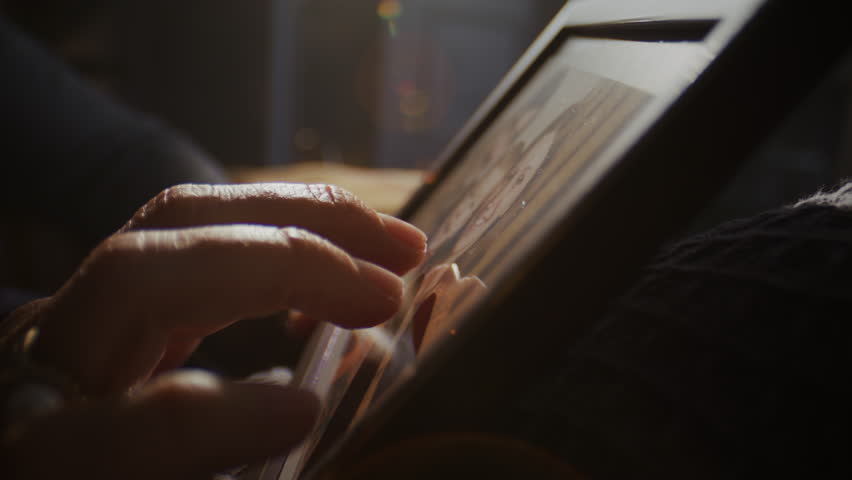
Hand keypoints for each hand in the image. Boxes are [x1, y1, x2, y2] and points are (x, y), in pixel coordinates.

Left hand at [1, 183, 425, 478]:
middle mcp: (48, 361)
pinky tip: (336, 252)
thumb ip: (208, 460)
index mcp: (43, 458)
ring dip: (299, 218)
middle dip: (282, 263)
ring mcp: (80, 308)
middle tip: (391, 281)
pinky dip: (280, 225)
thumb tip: (302, 409)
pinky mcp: (117, 284)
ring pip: (173, 219)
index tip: (306, 410)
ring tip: (392, 244)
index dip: (210, 419)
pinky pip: (195, 225)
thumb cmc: (99, 464)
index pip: (104, 432)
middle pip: (138, 273)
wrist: (36, 450)